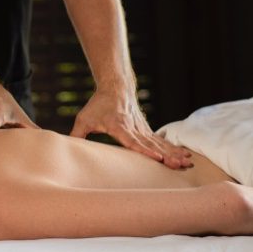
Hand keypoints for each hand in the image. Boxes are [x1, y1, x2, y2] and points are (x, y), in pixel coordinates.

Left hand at [71, 90, 191, 168]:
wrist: (116, 86)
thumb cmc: (98, 104)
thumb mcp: (84, 118)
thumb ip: (76, 135)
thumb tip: (66, 150)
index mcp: (119, 126)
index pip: (134, 141)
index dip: (145, 151)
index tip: (158, 158)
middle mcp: (134, 128)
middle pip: (152, 144)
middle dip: (166, 156)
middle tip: (179, 165)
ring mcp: (142, 128)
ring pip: (160, 143)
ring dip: (173, 153)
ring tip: (186, 162)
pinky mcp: (146, 129)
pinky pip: (160, 141)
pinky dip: (172, 148)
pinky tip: (183, 156)